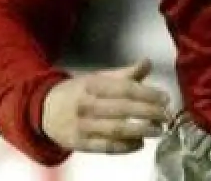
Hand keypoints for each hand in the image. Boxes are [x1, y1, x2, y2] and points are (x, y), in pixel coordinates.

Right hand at [41, 58, 172, 153]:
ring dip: (141, 131)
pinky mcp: (80, 144)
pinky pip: (106, 148)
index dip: (147, 94)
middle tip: (167, 115)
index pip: (124, 89)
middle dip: (149, 113)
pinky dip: (126, 147)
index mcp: (92, 85)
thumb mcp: (97, 78)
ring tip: (159, 129)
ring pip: (116, 130)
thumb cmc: (77, 92)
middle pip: (123, 110)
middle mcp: (86, 105)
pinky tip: (140, 143)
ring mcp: (82, 126)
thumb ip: (124, 74)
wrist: (44, 110)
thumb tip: (148, 63)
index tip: (164, 98)